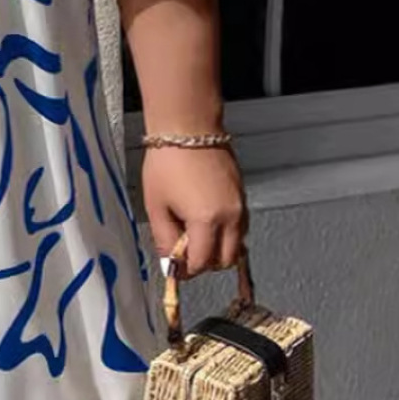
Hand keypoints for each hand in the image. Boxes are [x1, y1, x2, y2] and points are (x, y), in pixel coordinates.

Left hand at [142, 145, 247, 280]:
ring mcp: (239, 205)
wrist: (187, 129)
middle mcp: (230, 216)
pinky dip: (226, 233)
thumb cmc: (168, 161)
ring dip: (217, 249)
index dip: (186, 270)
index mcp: (206, 220)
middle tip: (184, 254)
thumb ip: (164, 238)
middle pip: (224, 261)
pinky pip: (240, 226)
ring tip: (192, 234)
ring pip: (236, 245)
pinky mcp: (242, 195)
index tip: (175, 268)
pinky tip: (204, 221)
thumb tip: (170, 262)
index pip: (202, 263)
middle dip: (204, 263)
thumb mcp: (156, 205)